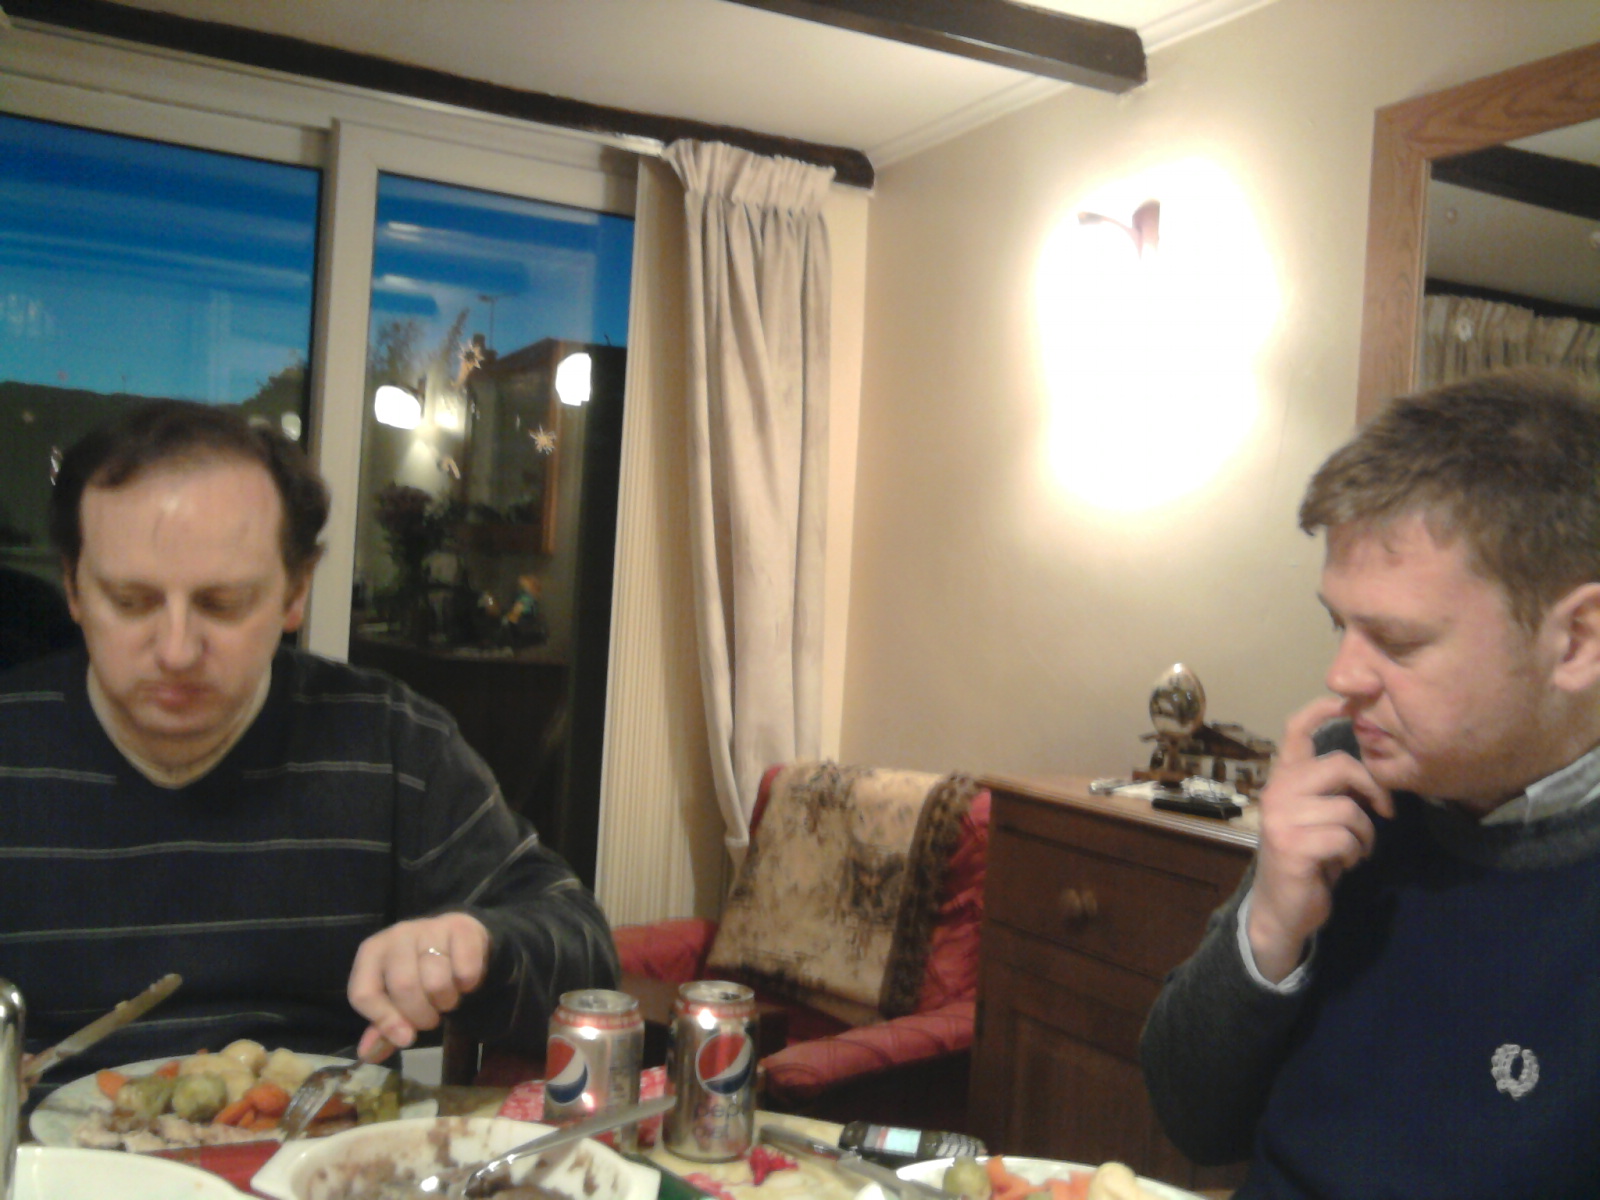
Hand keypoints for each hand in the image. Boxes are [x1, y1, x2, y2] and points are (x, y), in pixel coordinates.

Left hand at [347, 912, 490, 1056]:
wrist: (455, 939)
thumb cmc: (419, 972)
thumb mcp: (395, 998)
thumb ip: (382, 1027)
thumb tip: (368, 1054)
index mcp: (372, 952)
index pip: (364, 993)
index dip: (384, 1021)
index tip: (406, 1039)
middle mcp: (397, 935)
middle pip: (404, 987)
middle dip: (421, 1015)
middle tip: (431, 1019)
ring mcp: (429, 927)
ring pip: (436, 982)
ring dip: (446, 1002)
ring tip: (447, 998)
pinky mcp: (461, 927)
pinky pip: (466, 970)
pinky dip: (468, 986)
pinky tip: (465, 982)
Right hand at [1247, 696, 1394, 982]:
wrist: (1281, 909)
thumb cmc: (1305, 859)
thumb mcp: (1313, 816)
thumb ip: (1330, 790)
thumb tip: (1372, 770)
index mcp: (1282, 779)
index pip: (1297, 731)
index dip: (1321, 710)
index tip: (1346, 700)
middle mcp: (1277, 792)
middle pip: (1340, 766)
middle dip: (1372, 789)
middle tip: (1384, 813)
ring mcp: (1281, 818)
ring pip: (1349, 808)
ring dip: (1364, 835)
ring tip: (1352, 850)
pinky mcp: (1292, 846)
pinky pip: (1345, 838)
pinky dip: (1354, 854)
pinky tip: (1341, 864)